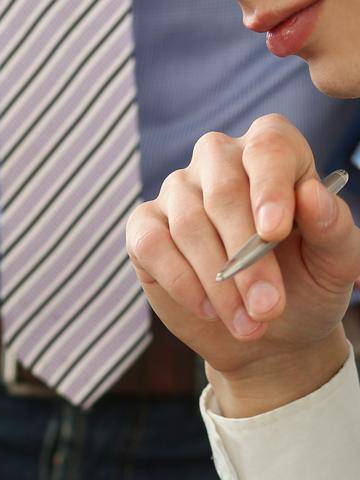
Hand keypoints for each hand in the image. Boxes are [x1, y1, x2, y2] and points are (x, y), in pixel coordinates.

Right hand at [127, 115, 359, 415]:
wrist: (266, 330)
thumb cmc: (306, 283)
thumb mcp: (336, 261)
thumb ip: (333, 227)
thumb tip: (311, 196)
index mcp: (273, 152)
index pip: (268, 149)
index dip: (270, 189)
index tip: (275, 233)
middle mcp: (219, 161)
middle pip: (223, 190)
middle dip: (246, 256)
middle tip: (267, 306)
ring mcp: (177, 192)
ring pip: (188, 224)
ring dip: (218, 282)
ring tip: (248, 322)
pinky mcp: (144, 228)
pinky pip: (152, 246)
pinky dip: (182, 283)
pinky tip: (209, 309)